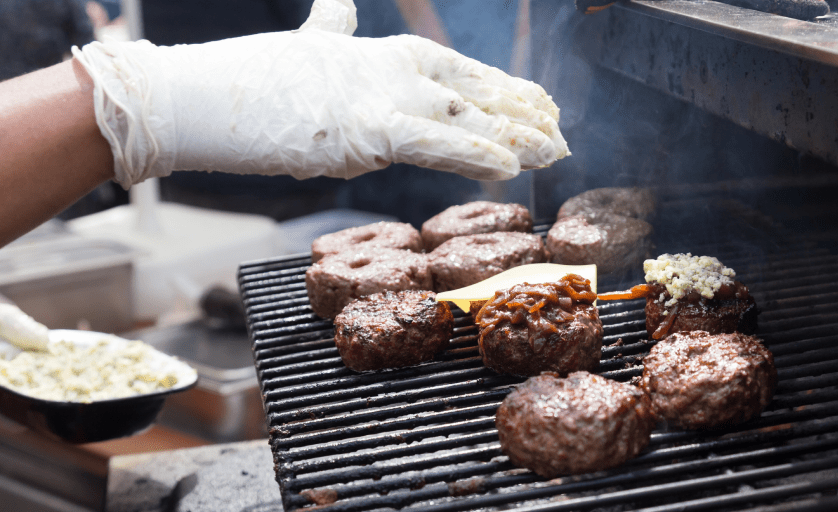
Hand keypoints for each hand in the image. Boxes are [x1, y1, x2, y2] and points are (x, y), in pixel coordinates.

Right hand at [73, 0, 568, 187]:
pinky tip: (511, 165)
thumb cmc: (253, 80)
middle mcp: (394, 71)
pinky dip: (475, 152)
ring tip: (554, 150)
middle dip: (521, 115)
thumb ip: (332, 31)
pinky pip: (435, 144)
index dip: (502, 90)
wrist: (204, 97)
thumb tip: (337, 5)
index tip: (534, 105)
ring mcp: (383, 98)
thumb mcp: (306, 48)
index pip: (460, 73)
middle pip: (475, 93)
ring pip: (466, 116)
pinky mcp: (367, 129)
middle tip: (560, 134)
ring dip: (514, 136)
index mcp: (385, 55)